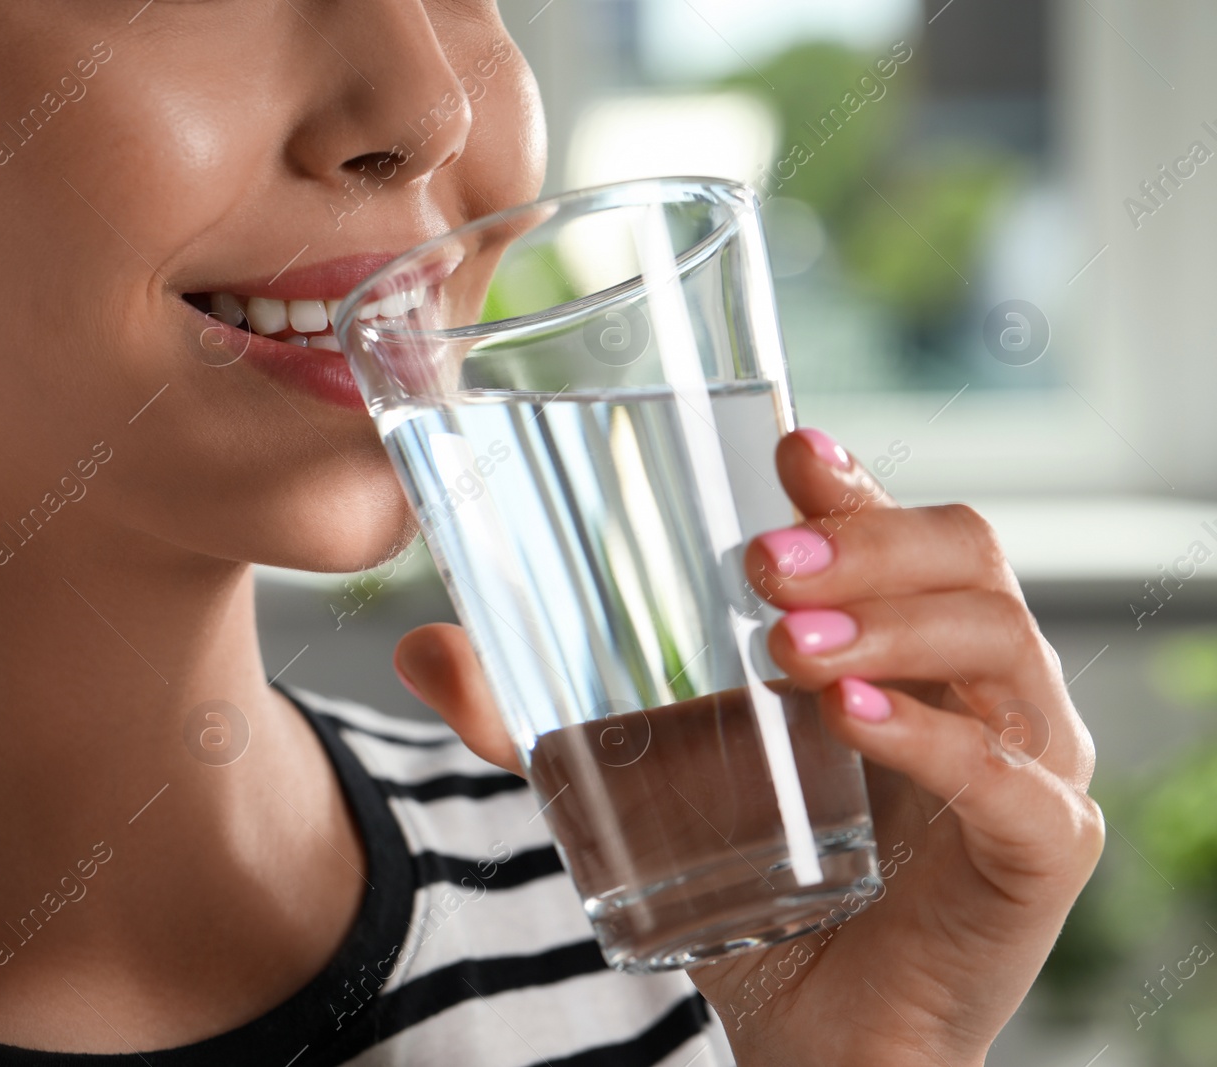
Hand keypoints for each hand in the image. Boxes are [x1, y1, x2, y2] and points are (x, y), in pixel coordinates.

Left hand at [393, 427, 1103, 1066]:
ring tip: (784, 643)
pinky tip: (846, 718)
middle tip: (759, 561)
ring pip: (997, 644)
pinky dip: (931, 741)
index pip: (902, 530)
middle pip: (965, 558)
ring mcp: (1025, 765)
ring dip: (889, 625)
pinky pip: (1011, 779)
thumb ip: (539, 718)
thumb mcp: (642, 782)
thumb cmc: (750, 884)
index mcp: (900, 645)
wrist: (813, 1029)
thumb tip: (421, 649)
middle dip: (866, 541)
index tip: (787, 449)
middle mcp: (976, 687)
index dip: (853, 482)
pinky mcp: (1040, 852)